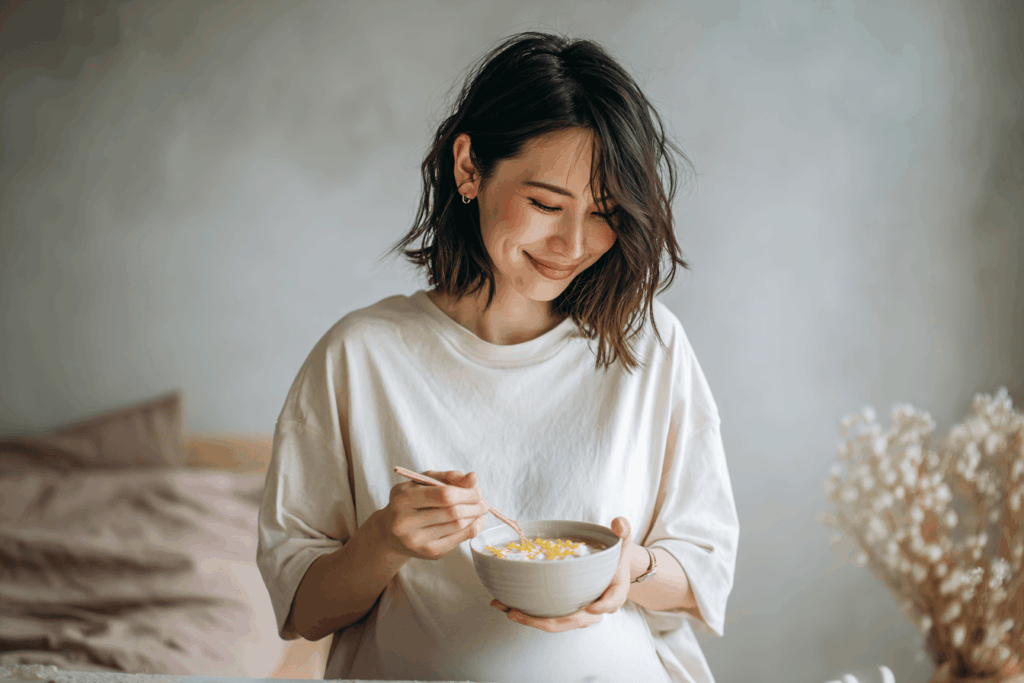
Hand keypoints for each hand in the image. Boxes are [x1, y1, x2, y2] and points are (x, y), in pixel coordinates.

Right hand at [377, 470, 487, 559]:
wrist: (389, 532)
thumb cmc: (410, 500)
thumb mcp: (422, 482)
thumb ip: (447, 477)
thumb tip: (473, 477)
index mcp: (403, 499)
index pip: (444, 495)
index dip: (466, 492)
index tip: (478, 490)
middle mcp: (406, 522)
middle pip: (453, 513)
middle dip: (475, 505)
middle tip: (483, 501)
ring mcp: (416, 541)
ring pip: (458, 527)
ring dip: (476, 517)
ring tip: (480, 509)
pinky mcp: (428, 553)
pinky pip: (458, 540)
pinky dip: (472, 529)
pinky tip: (475, 521)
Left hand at [490, 516, 632, 631]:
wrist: (611, 573)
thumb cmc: (614, 559)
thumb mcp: (621, 544)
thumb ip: (622, 532)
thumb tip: (619, 522)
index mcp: (613, 595)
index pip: (610, 603)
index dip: (601, 607)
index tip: (592, 607)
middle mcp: (595, 610)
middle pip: (573, 621)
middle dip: (544, 620)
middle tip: (517, 612)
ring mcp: (578, 615)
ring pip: (555, 623)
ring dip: (529, 619)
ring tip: (504, 608)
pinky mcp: (564, 613)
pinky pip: (546, 618)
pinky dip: (527, 615)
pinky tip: (506, 605)